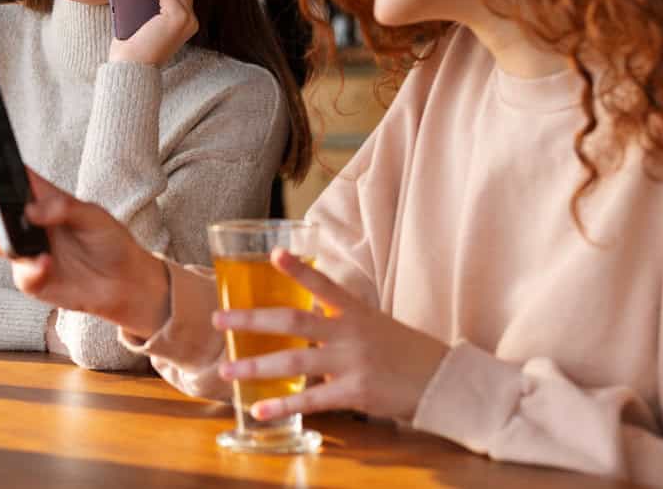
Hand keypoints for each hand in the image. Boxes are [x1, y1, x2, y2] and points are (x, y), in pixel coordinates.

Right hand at [0, 167, 170, 338]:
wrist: (127, 283)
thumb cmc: (111, 242)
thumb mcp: (94, 216)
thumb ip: (64, 209)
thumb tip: (31, 210)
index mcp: (48, 204)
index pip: (21, 182)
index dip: (2, 170)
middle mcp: (34, 227)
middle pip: (1, 210)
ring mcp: (31, 254)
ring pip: (1, 242)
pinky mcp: (36, 281)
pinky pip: (24, 275)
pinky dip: (32, 269)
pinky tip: (44, 263)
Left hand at [213, 249, 449, 422]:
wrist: (443, 381)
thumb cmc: (405, 351)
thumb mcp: (375, 324)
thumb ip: (341, 318)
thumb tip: (308, 313)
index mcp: (356, 311)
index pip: (324, 284)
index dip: (298, 269)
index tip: (273, 253)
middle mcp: (350, 333)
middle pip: (293, 321)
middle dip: (252, 320)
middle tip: (220, 319)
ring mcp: (351, 363)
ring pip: (294, 361)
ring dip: (256, 365)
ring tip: (227, 370)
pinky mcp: (355, 393)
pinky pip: (311, 399)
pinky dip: (283, 404)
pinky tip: (259, 409)